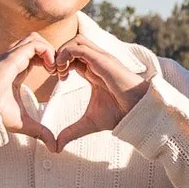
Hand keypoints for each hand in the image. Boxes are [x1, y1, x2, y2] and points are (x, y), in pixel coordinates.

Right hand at [0, 36, 58, 139]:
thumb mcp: (24, 123)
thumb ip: (40, 131)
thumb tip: (54, 147)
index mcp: (18, 70)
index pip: (37, 55)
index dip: (52, 62)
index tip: (61, 78)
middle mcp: (15, 60)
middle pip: (38, 44)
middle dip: (54, 54)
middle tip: (62, 72)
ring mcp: (12, 56)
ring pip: (36, 39)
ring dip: (51, 51)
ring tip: (56, 69)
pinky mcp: (12, 57)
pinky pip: (34, 43)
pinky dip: (47, 51)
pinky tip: (51, 68)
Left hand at [12, 26, 151, 151]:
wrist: (136, 112)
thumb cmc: (119, 114)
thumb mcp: (88, 123)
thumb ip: (71, 131)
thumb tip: (57, 147)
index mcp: (94, 70)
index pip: (73, 55)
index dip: (60, 62)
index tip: (54, 77)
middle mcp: (97, 61)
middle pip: (73, 43)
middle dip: (58, 53)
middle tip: (52, 72)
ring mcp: (100, 58)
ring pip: (76, 40)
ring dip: (61, 52)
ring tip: (57, 70)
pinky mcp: (102, 60)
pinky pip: (79, 47)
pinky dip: (66, 54)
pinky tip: (63, 72)